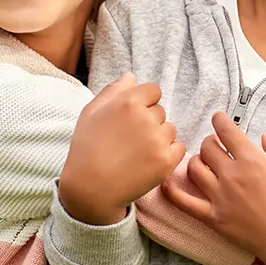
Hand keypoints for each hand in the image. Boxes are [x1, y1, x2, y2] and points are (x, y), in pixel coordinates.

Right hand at [58, 73, 185, 224]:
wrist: (90, 188)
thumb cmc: (87, 148)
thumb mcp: (91, 113)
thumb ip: (113, 91)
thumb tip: (131, 76)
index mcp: (128, 102)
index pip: (153, 91)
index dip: (143, 104)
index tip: (130, 120)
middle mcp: (146, 118)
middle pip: (160, 111)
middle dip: (149, 122)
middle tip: (129, 140)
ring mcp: (158, 140)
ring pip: (169, 130)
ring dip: (158, 138)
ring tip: (136, 153)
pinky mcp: (166, 161)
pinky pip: (178, 148)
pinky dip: (167, 155)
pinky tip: (147, 162)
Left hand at [162, 112, 265, 264]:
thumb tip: (264, 136)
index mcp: (252, 160)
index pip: (227, 131)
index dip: (220, 120)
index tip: (218, 118)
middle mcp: (231, 175)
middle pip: (207, 147)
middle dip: (210, 142)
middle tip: (216, 146)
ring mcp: (219, 197)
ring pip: (194, 168)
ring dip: (197, 161)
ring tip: (204, 163)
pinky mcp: (212, 217)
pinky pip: (184, 202)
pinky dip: (172, 191)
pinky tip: (167, 183)